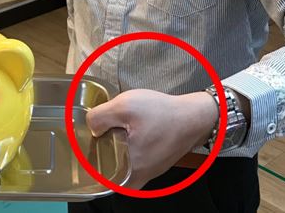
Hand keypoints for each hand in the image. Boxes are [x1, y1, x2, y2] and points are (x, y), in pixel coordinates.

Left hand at [86, 89, 217, 188]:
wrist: (194, 117)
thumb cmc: (162, 114)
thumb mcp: (124, 107)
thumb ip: (100, 117)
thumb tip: (91, 127)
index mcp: (127, 171)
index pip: (95, 169)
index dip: (90, 149)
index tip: (91, 135)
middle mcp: (137, 179)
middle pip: (107, 166)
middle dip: (103, 147)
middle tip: (106, 128)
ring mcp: (147, 173)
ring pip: (120, 162)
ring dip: (117, 145)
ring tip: (121, 126)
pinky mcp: (154, 164)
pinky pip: (133, 158)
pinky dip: (130, 145)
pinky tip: (134, 129)